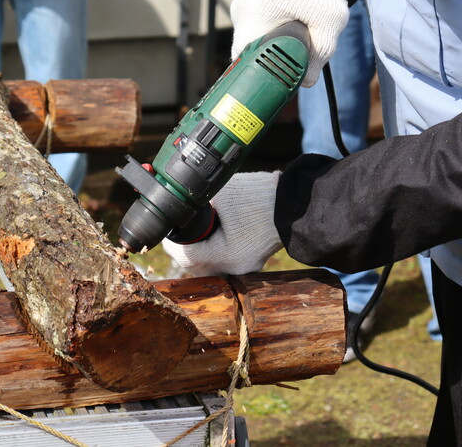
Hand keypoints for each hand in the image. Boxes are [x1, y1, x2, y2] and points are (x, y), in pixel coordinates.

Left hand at [162, 172, 282, 275]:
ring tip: (190, 235)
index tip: (166, 232)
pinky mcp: (250, 262)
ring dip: (197, 253)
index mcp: (226, 254)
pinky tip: (209, 238)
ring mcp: (245, 268)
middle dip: (183, 250)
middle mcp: (235, 268)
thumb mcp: (222, 194)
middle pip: (196, 266)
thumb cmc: (261, 196)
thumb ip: (198, 203)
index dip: (171, 244)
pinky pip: (223, 263)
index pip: (186, 256)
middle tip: (174, 234)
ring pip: (209, 268)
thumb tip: (179, 204)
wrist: (295, 202)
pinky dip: (213, 253)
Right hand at [230, 0, 357, 86]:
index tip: (266, 84)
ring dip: (265, 47)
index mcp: (254, 16)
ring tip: (288, 41)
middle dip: (264, 62)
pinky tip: (282, 31)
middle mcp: (241, 12)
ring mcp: (241, 7)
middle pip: (245, 51)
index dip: (255, 75)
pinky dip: (265, 35)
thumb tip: (306, 83)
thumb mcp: (328, 26)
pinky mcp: (245, 5)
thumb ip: (318, 56)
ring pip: (248, 40)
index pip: (244, 59)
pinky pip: (251, 29)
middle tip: (286, 65)